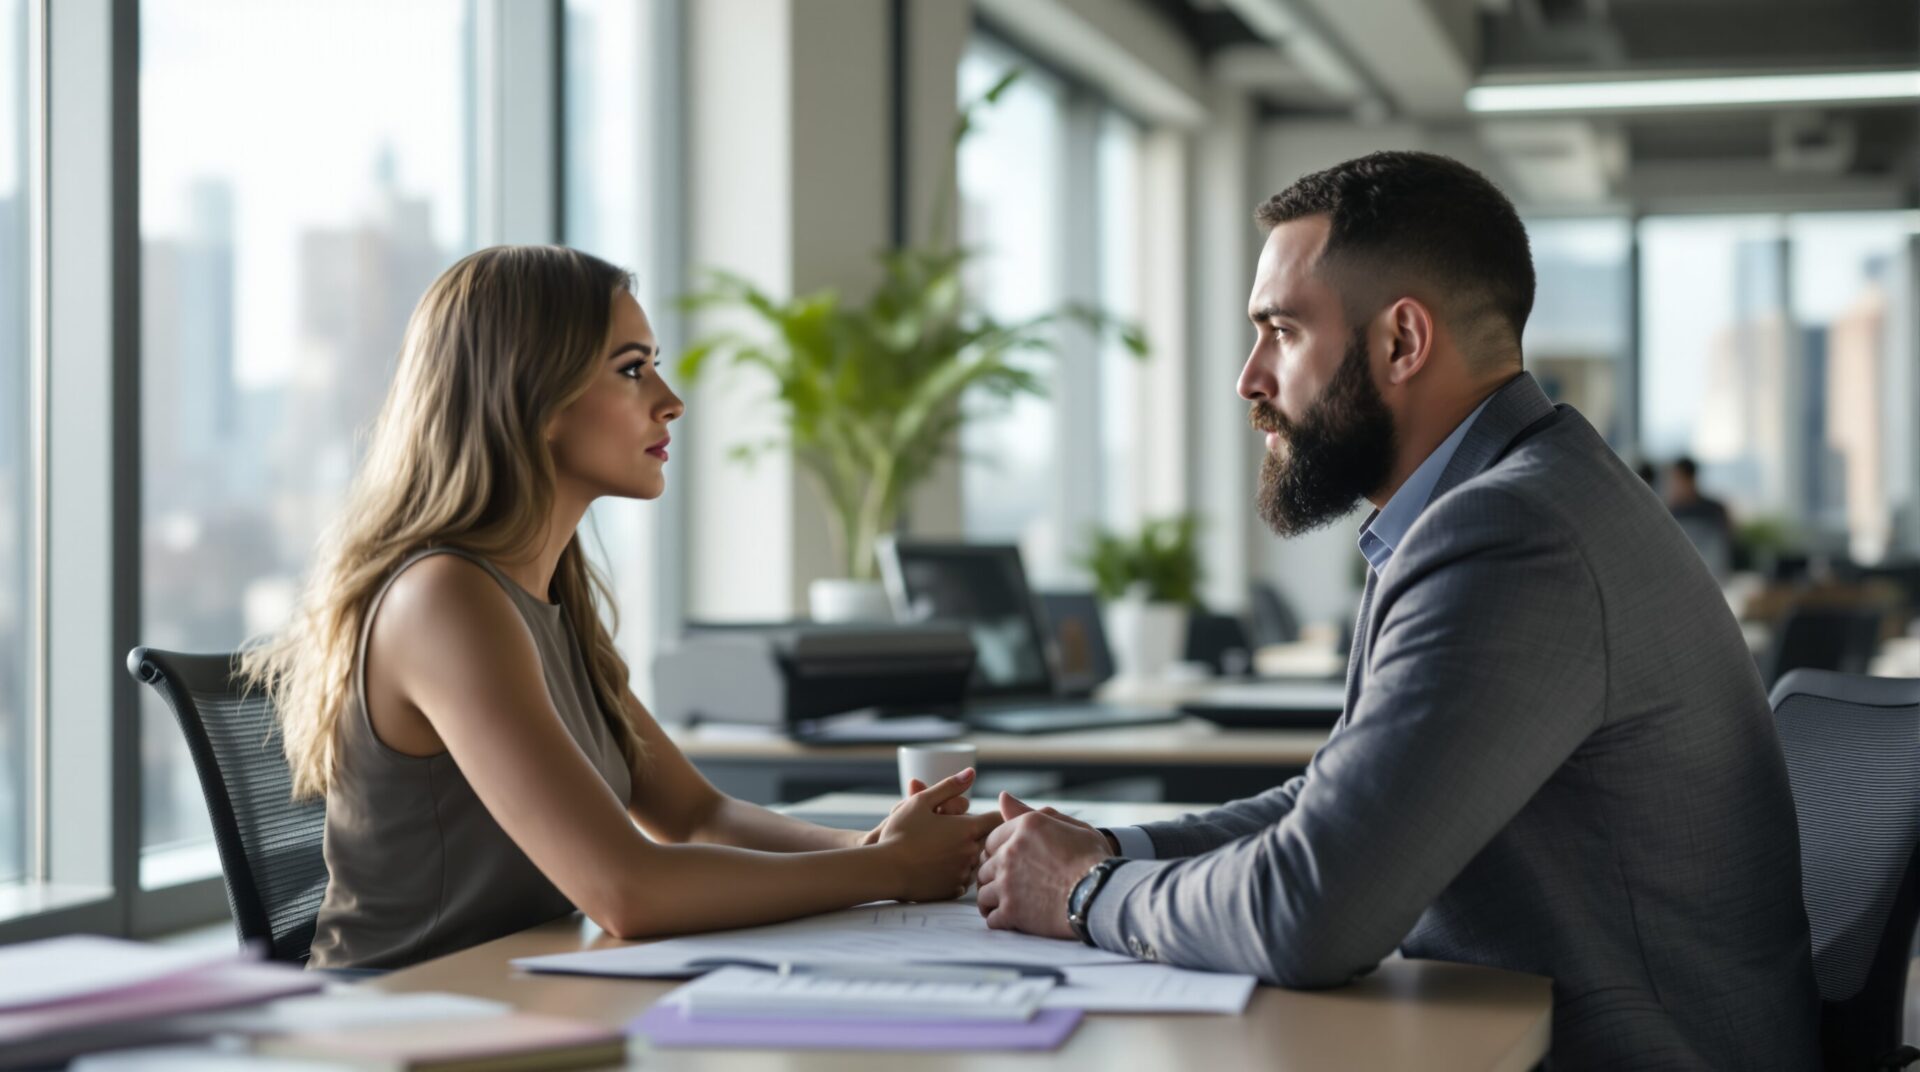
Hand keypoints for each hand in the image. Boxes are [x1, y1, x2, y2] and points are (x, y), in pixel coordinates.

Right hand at [874, 769, 1002, 901]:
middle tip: (953, 832)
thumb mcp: (921, 802)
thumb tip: (971, 772)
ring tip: (942, 850)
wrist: (884, 870)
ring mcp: (962, 874)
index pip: (997, 819)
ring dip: (967, 855)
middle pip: (988, 841)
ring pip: (976, 861)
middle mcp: (971, 852)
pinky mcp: (952, 890)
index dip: (992, 815)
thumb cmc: (900, 833)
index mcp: (967, 829)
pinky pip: (963, 880)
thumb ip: (949, 786)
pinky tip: (938, 866)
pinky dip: (955, 872)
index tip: (982, 815)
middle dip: (977, 835)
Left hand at [976, 792, 1114, 940]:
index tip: (1012, 864)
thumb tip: (1002, 797)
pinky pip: (990, 918)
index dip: (1000, 853)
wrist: (1104, 894)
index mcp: (1025, 827)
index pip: (992, 840)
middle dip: (995, 876)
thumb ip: (1031, 813)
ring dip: (994, 900)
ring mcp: (1008, 882)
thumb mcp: (1070, 826)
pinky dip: (999, 920)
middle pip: (985, 867)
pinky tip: (1012, 920)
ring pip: (983, 893)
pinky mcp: (1011, 911)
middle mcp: (1010, 852)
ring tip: (1009, 904)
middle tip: (1011, 886)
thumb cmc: (1094, 859)